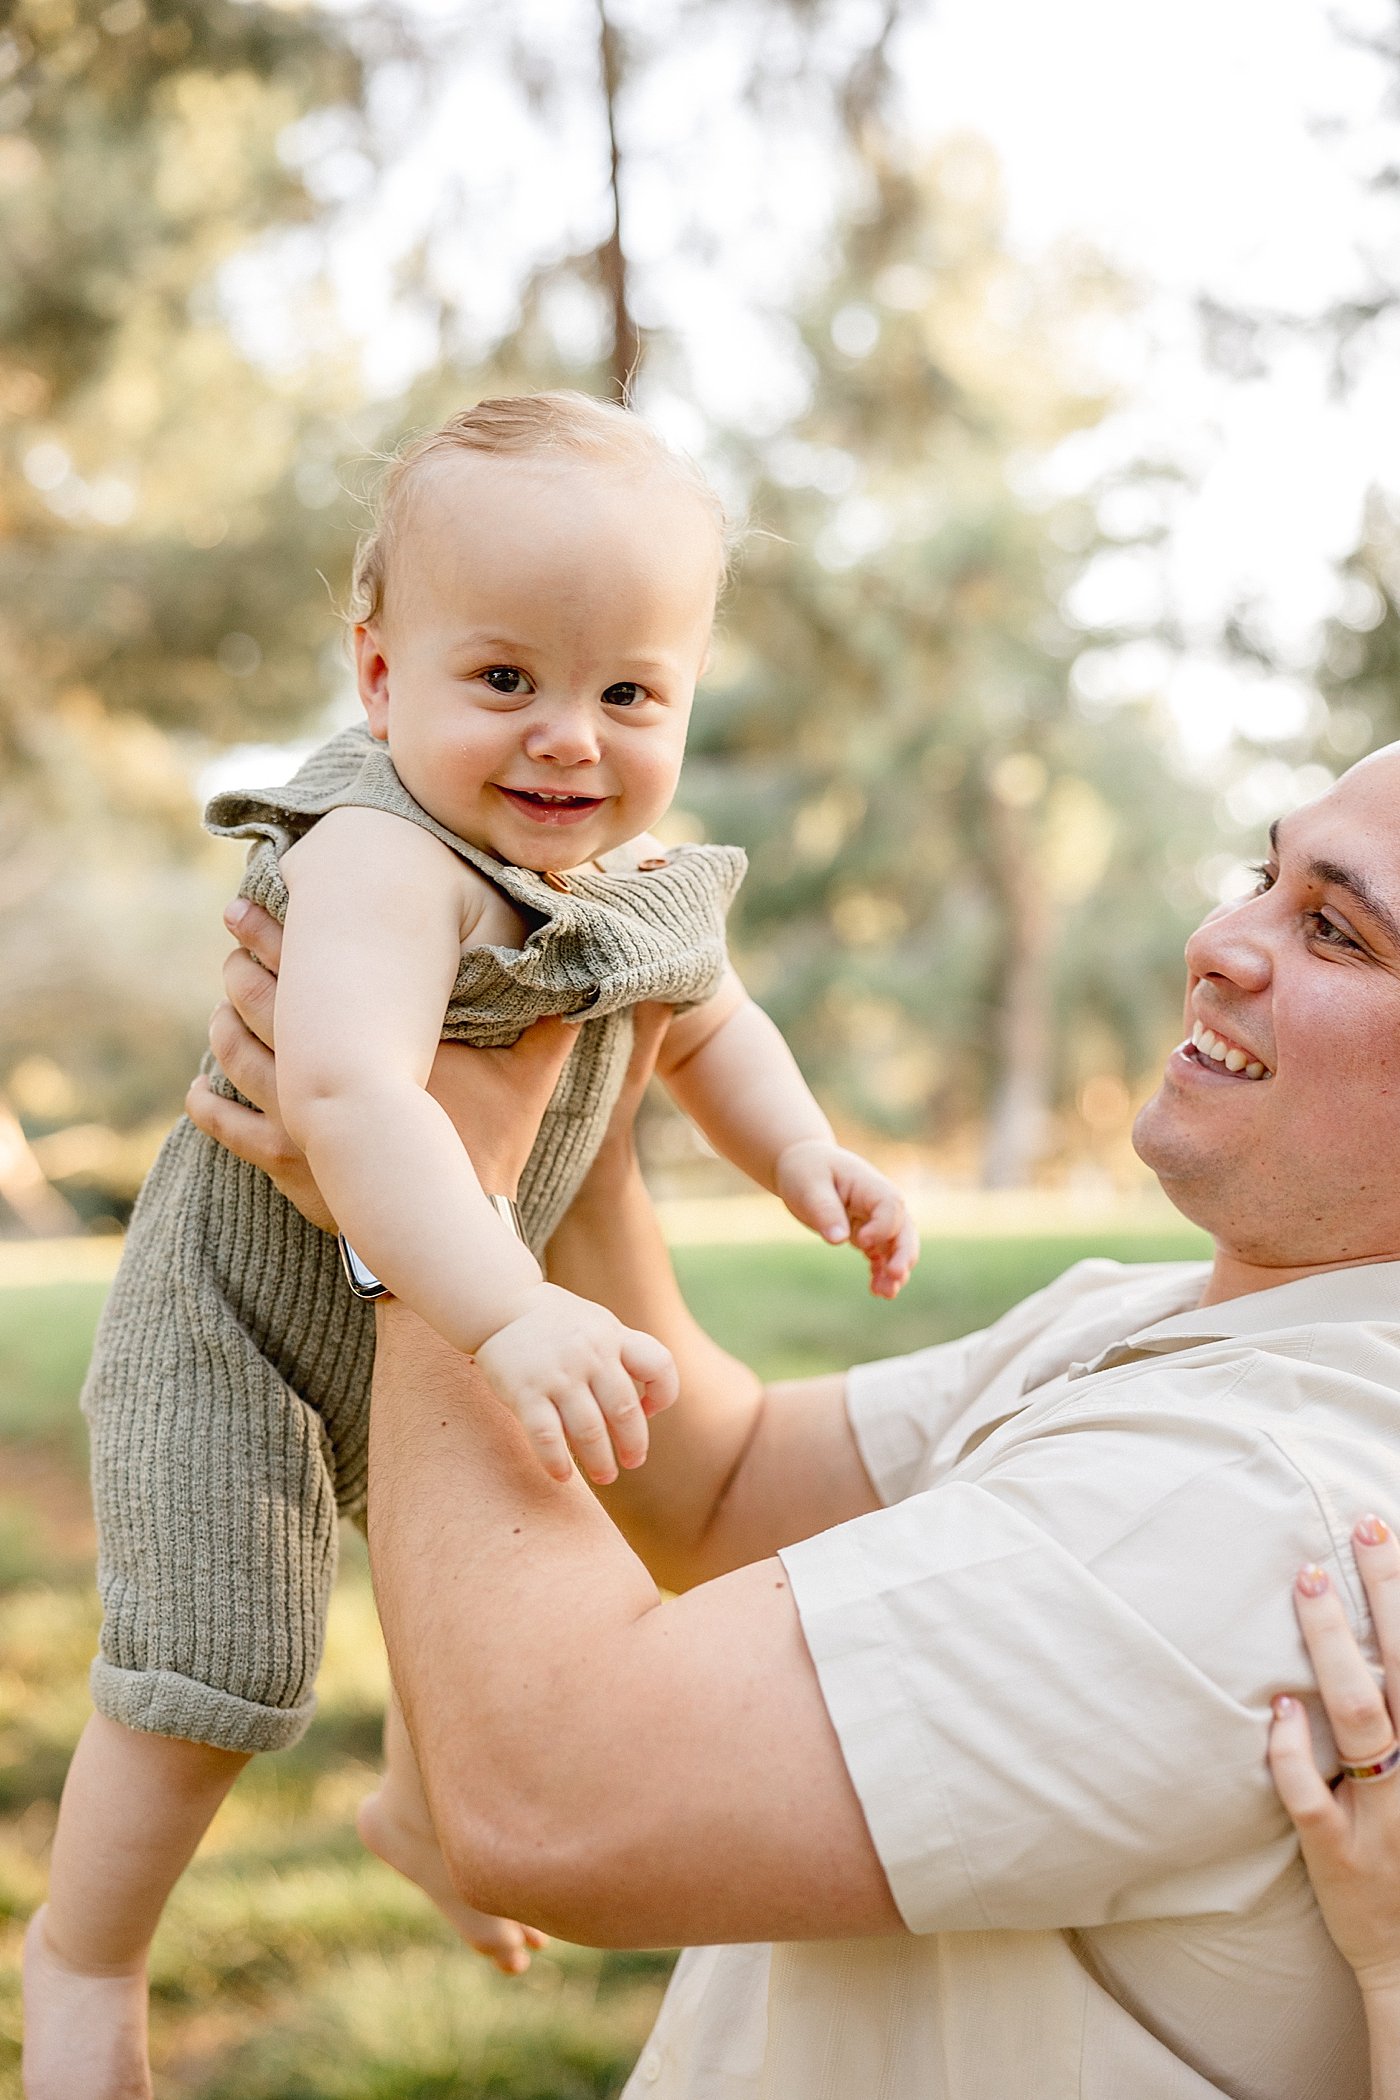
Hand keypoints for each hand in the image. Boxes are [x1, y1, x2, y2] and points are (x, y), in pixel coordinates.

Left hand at [186, 900, 572, 1222]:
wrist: (451, 1231)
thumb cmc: (490, 1150)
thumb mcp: (529, 1082)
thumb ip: (549, 1024)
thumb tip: (586, 975)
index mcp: (379, 1043)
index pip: (314, 971)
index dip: (277, 930)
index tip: (255, 895)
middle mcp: (328, 1078)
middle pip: (261, 1003)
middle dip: (243, 960)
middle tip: (233, 926)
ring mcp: (299, 1125)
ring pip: (239, 1057)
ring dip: (225, 1022)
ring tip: (224, 998)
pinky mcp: (286, 1168)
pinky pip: (231, 1130)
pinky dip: (210, 1107)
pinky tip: (201, 1088)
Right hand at [475, 1281, 678, 1485]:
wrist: (500, 1304)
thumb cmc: (556, 1323)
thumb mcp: (598, 1324)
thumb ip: (622, 1355)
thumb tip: (645, 1407)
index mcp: (613, 1336)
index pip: (658, 1366)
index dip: (664, 1394)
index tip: (650, 1410)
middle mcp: (590, 1354)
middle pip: (624, 1411)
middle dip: (633, 1444)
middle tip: (632, 1462)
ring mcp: (557, 1374)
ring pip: (589, 1431)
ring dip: (600, 1461)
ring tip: (605, 1476)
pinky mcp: (525, 1391)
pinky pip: (547, 1436)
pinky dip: (557, 1461)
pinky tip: (562, 1475)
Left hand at [774, 1138, 919, 1298]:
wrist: (803, 1166)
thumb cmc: (806, 1170)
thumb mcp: (809, 1185)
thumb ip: (825, 1210)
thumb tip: (838, 1240)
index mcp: (870, 1185)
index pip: (890, 1208)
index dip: (881, 1228)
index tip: (860, 1243)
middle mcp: (880, 1203)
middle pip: (905, 1230)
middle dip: (903, 1254)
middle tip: (895, 1276)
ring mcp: (876, 1220)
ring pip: (897, 1247)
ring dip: (895, 1269)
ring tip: (885, 1294)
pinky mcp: (866, 1233)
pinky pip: (881, 1255)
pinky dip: (881, 1272)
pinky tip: (876, 1291)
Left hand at [1269, 1515, 1399, 1999]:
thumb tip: (1380, 1645)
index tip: (1385, 1529)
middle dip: (1388, 1594)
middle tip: (1362, 1530)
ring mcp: (1386, 1815)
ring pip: (1361, 1718)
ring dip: (1334, 1645)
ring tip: (1309, 1581)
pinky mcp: (1338, 1852)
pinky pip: (1311, 1793)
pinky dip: (1294, 1747)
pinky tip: (1278, 1707)